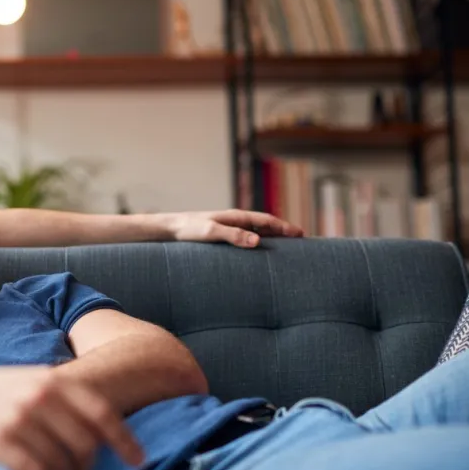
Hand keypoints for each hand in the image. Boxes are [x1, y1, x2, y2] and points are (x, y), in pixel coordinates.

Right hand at [0, 365, 143, 469]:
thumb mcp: (30, 380)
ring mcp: (18, 420)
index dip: (124, 439)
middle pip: (85, 444)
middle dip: (89, 463)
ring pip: (62, 462)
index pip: (101, 413)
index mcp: (51, 380)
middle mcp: (38, 398)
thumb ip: (64, 396)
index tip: (137, 458)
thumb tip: (101, 425)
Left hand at [164, 209, 302, 247]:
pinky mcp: (221, 235)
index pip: (266, 220)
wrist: (169, 229)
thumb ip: (233, 236)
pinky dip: (257, 242)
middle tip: (301, 242)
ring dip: (271, 237)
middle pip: (264, 225)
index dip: (284, 227)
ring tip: (286, 248)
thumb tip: (258, 242)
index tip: (301, 234)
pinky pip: (245, 238)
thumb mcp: (211, 233)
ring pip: (256, 231)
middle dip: (282, 232)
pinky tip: (258, 252)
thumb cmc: (188, 230)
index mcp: (235, 217)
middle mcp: (234, 220)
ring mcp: (228, 227)